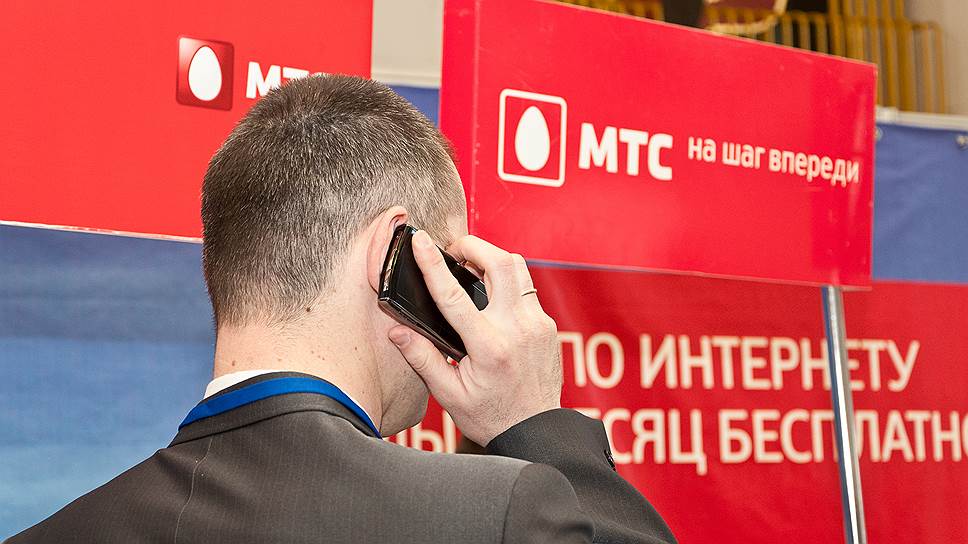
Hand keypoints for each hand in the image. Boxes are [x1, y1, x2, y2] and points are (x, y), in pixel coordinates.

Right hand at [387, 231, 562, 445]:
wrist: (535, 430)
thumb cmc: (490, 415)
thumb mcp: (448, 394)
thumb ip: (421, 358)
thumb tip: (396, 330)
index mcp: (487, 347)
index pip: (454, 295)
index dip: (433, 264)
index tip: (420, 241)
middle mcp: (516, 329)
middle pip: (499, 262)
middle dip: (473, 246)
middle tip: (453, 252)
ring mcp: (537, 324)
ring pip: (518, 268)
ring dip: (493, 260)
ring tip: (471, 270)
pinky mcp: (548, 325)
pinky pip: (527, 289)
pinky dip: (507, 283)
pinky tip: (491, 300)